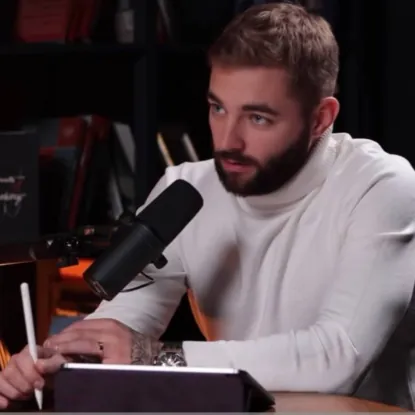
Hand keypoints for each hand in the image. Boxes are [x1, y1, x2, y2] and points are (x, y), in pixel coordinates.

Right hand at [0, 345, 66, 408]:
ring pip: (1, 381)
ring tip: (27, 395)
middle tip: (34, 391)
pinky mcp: (2, 384)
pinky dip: (0, 398)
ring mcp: (7, 372)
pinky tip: (7, 404)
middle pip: (10, 372)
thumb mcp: (59, 363)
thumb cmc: (55, 366)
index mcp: (29, 351)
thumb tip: (39, 365)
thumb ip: (52, 362)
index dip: (29, 373)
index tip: (40, 384)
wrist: (52, 376)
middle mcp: (15, 360)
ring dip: (15, 392)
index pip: (22, 359)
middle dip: (23, 385)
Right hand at [44, 318, 162, 364]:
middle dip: (60, 340)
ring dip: (65, 334)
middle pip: (79, 332)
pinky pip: (88, 323)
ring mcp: (111, 324)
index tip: (47, 356)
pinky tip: (67, 338)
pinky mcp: (111, 322)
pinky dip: (75, 330)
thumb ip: (88, 371)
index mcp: (113, 344)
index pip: (81, 343)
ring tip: (52, 344)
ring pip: (81, 326)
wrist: (151, 356)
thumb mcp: (112, 374)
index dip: (62, 349)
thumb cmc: (132, 368)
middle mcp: (111, 329)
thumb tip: (66, 369)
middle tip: (44, 349)